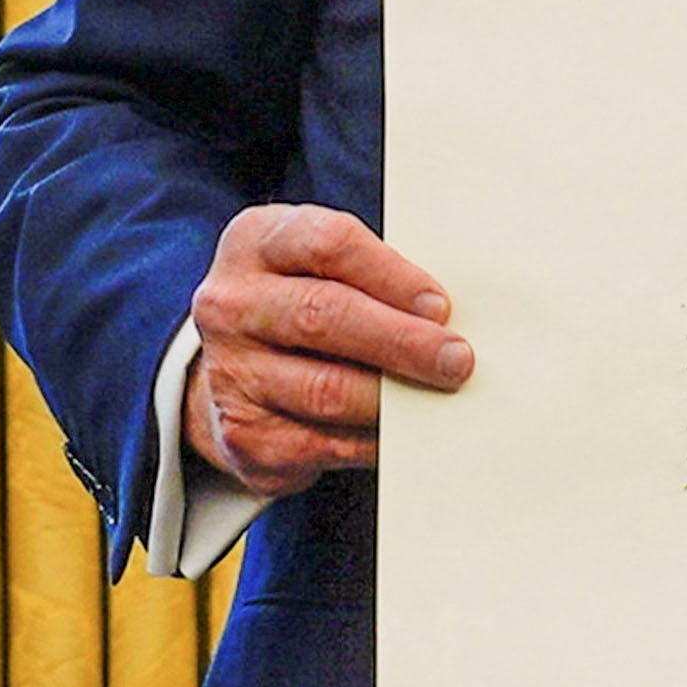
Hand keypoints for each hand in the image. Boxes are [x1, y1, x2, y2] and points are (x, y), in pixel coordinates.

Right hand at [184, 203, 473, 496]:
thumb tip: (453, 319)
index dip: (392, 275)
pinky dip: (373, 441)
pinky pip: (322, 444)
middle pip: (323, 316)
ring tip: (440, 396)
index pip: (328, 244)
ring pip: (326, 389)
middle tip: (456, 359)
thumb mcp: (326, 266)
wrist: (235, 368)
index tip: (440, 305)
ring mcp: (230, 372)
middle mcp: (232, 304)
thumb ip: (377, 277)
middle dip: (402, 341)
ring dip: (394, 399)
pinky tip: (404, 434)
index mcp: (258, 242)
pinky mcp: (243, 436)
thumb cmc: (306, 301)